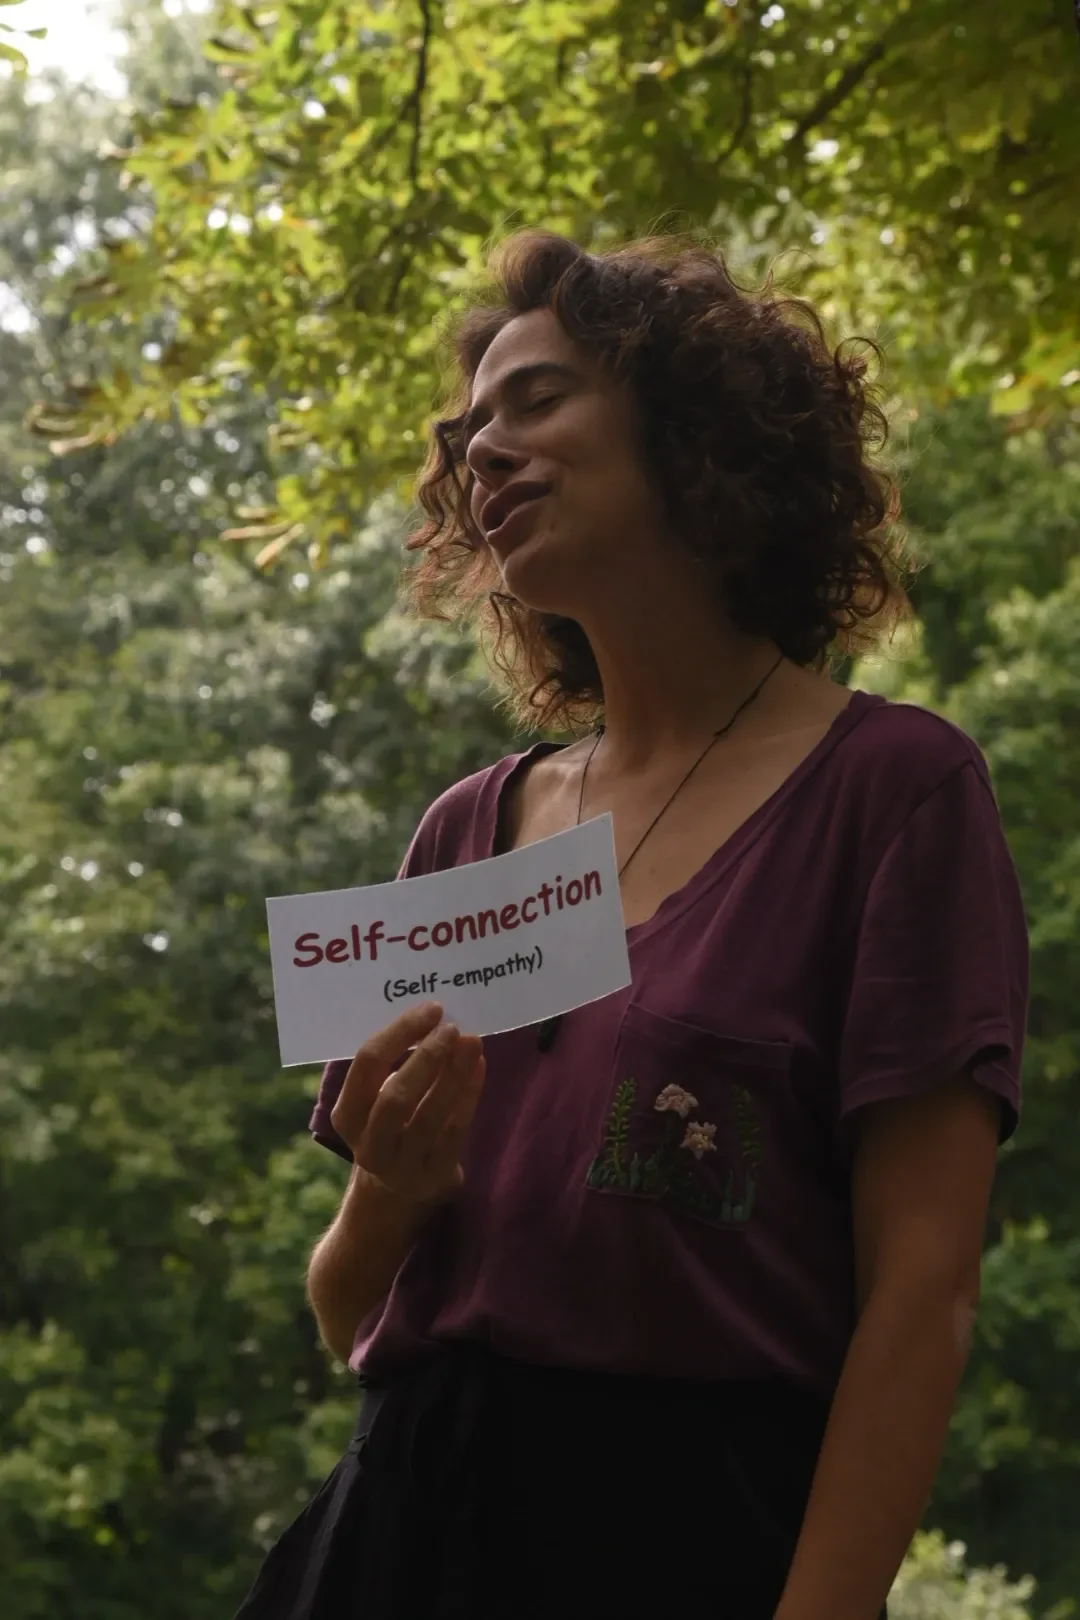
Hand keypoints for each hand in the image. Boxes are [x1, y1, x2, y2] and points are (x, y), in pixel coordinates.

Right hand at [329, 1002, 485, 1211]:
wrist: (398, 1191)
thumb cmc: (391, 1125)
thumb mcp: (377, 1099)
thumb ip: (395, 1063)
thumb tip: (434, 1018)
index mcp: (347, 1116)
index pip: (366, 1065)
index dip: (399, 1033)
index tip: (430, 1010)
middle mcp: (369, 1144)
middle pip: (394, 1096)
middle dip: (425, 1057)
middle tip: (451, 1027)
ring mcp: (402, 1165)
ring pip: (429, 1116)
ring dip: (453, 1074)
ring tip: (472, 1041)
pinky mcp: (433, 1176)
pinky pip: (454, 1131)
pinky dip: (468, 1095)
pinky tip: (479, 1067)